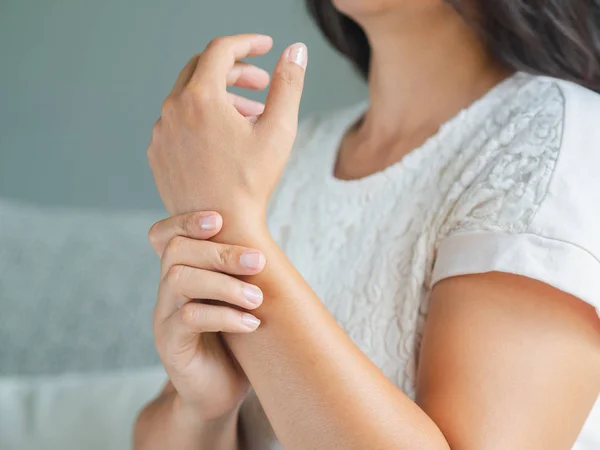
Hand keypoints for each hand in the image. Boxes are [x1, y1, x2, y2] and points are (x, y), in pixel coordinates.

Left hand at [147, 34, 307, 228]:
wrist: (221, 229)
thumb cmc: (252, 182)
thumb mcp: (279, 129)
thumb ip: (289, 83)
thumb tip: (297, 49)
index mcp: (201, 97)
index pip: (221, 50)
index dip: (247, 43)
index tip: (266, 47)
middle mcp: (173, 109)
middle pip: (202, 69)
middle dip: (234, 70)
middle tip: (261, 85)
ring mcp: (161, 132)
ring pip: (189, 96)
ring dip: (220, 96)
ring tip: (249, 115)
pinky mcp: (158, 152)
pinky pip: (177, 121)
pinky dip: (201, 118)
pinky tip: (224, 138)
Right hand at [148, 211, 266, 420]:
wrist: (218, 395)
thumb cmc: (235, 343)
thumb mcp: (238, 303)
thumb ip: (240, 275)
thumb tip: (266, 244)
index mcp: (180, 276)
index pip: (163, 236)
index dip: (184, 220)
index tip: (219, 220)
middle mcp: (166, 293)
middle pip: (177, 252)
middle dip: (220, 251)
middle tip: (259, 261)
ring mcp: (163, 318)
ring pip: (179, 280)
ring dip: (224, 284)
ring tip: (256, 298)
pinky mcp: (170, 346)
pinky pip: (188, 318)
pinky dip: (224, 315)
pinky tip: (251, 323)